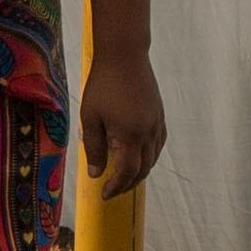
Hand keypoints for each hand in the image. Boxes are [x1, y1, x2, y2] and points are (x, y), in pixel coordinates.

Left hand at [78, 53, 167, 200]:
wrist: (124, 56)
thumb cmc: (102, 85)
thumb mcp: (90, 118)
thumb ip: (93, 148)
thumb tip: (95, 173)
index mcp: (130, 136)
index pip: (126, 173)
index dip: (116, 187)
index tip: (104, 194)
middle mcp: (148, 133)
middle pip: (143, 169)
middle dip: (128, 183)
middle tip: (112, 189)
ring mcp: (157, 123)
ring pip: (153, 158)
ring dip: (140, 171)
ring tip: (124, 177)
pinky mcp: (159, 115)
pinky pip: (158, 143)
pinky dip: (149, 155)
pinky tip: (139, 155)